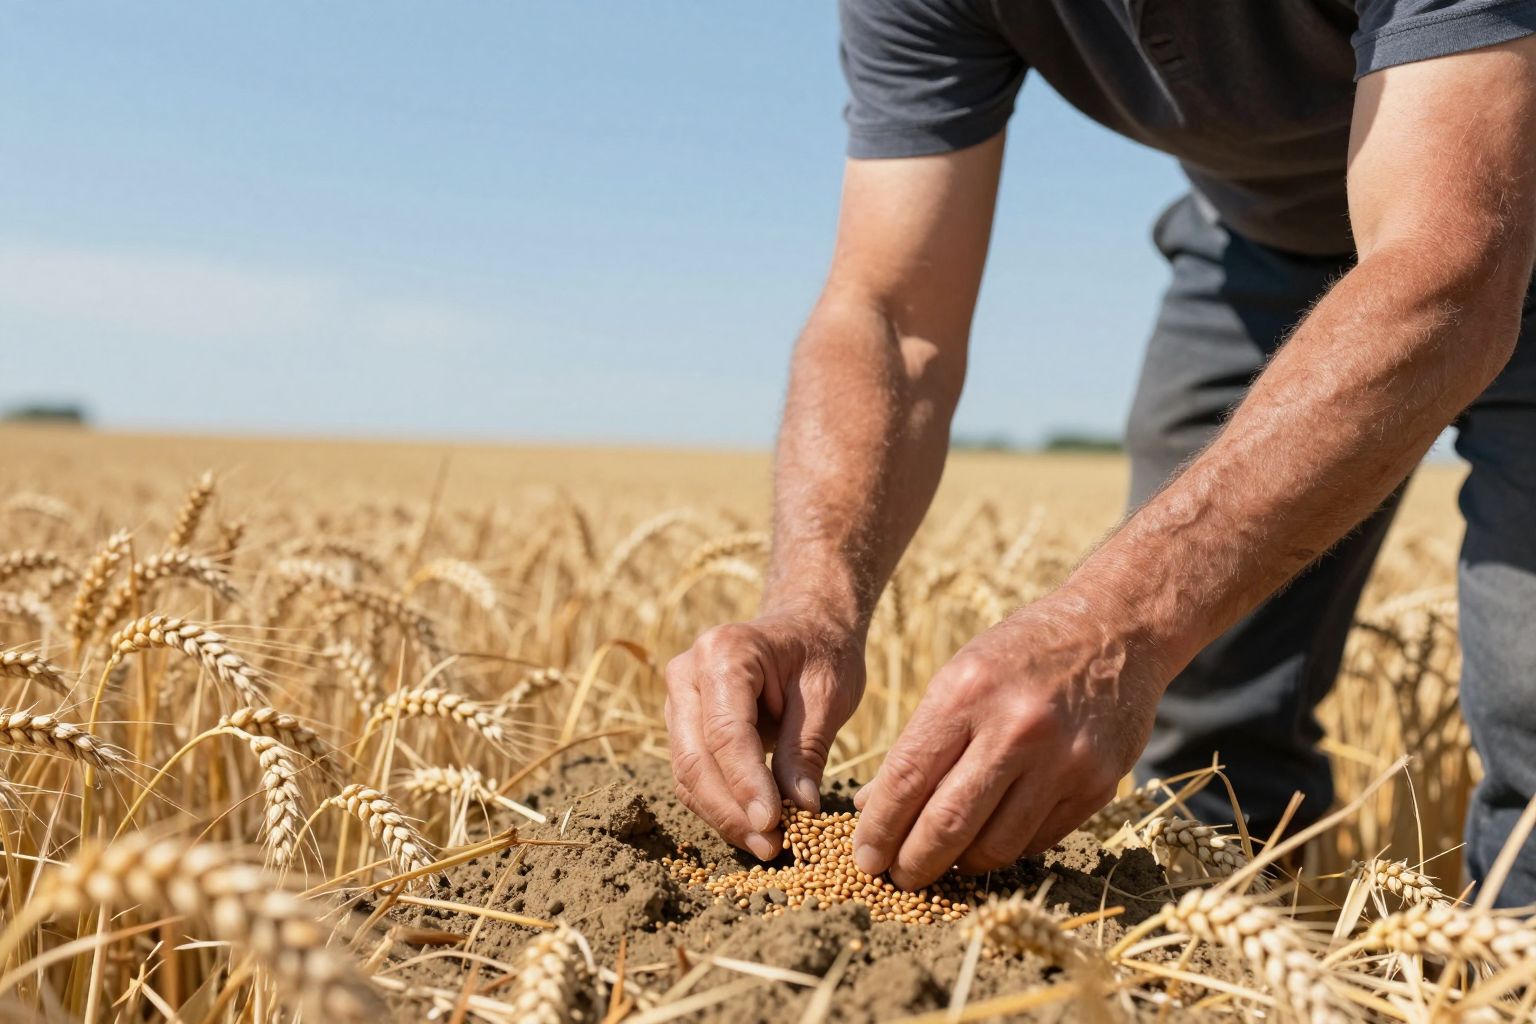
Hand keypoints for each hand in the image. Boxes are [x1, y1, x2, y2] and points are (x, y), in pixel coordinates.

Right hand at [665, 612, 864, 859]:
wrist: (807, 626)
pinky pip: (691, 772)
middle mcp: (687, 672)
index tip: (773, 825)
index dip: (746, 784)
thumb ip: (806, 750)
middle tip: (770, 847)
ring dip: (723, 815)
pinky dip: (719, 804)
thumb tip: (798, 811)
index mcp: (725, 652)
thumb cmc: (822, 653)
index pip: (726, 732)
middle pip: (694, 756)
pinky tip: (752, 827)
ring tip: (767, 845)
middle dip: (730, 810)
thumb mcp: (828, 695)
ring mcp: (678, 697)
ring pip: (686, 771)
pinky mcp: (682, 722)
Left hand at [851, 588, 1161, 889]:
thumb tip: (872, 806)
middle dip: (913, 863)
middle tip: (898, 878)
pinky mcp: (1097, 784)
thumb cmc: (1022, 654)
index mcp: (968, 692)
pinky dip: (1006, 849)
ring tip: (944, 863)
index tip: (865, 857)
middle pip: (948, 823)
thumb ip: (918, 742)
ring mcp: (1062, 759)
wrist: (1116, 630)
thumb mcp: (960, 676)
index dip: (880, 829)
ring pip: (996, 845)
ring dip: (961, 866)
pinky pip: (1038, 840)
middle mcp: (1016, 727)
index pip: (907, 778)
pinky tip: (989, 841)